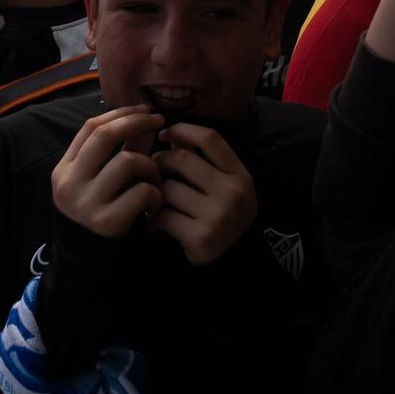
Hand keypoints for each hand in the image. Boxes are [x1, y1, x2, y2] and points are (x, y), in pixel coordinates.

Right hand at [50, 106, 165, 238]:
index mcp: (63, 170)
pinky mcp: (107, 221)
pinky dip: (156, 194)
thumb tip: (144, 119)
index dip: (120, 113)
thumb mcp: (96, 183)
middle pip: (105, 136)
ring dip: (151, 166)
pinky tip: (156, 205)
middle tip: (159, 122)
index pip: (90, 127)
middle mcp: (69, 184)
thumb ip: (115, 154)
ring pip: (128, 162)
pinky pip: (141, 192)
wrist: (87, 264)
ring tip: (155, 179)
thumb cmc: (98, 216)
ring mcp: (86, 203)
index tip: (144, 110)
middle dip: (136, 122)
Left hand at [149, 122, 257, 265]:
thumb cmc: (223, 218)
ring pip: (168, 188)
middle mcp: (233, 193)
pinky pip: (163, 216)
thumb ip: (202, 161)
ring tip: (155, 203)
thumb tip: (170, 135)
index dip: (182, 130)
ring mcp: (218, 215)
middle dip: (159, 163)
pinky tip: (156, 224)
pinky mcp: (201, 237)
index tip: (164, 133)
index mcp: (240, 176)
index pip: (210, 138)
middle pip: (181, 159)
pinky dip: (154, 219)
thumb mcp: (225, 187)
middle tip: (153, 173)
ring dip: (155, 195)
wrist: (234, 263)